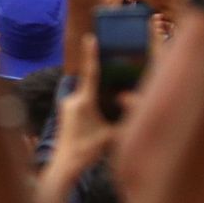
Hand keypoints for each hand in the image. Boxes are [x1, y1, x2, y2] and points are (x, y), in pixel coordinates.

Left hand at [50, 37, 117, 178]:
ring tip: (109, 100)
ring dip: (97, 94)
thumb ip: (125, 122)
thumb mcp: (110, 136)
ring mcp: (66, 105)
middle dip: (102, 78)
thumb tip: (139, 110)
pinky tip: (100, 112)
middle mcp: (72, 99)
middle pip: (90, 83)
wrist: (64, 165)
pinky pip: (81, 101)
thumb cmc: (86, 150)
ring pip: (86, 93)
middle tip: (113, 69)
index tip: (90, 38)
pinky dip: (92, 102)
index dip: (91, 54)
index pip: (90, 73)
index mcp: (83, 101)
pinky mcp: (65, 112)